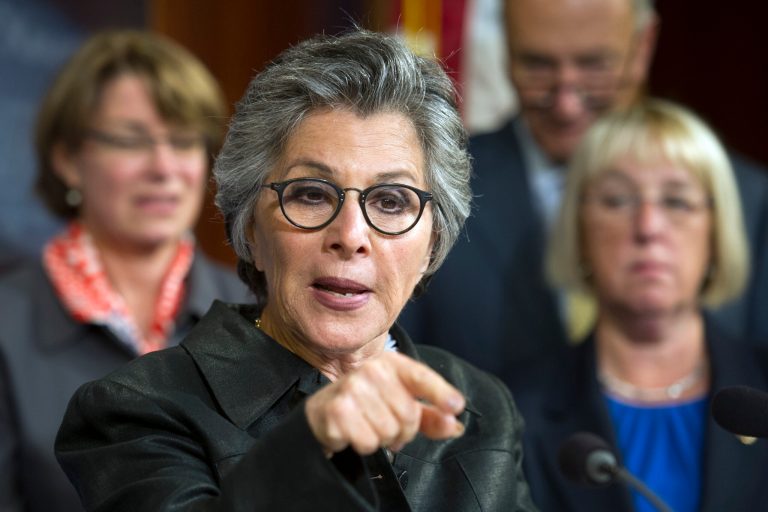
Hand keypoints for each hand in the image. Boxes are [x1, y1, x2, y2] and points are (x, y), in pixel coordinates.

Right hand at [305, 351, 464, 455]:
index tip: (456, 405)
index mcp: (390, 363)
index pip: (421, 376)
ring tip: (367, 426)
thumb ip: (430, 415)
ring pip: (389, 431)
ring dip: (381, 439)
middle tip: (386, 425)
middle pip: (408, 415)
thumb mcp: (399, 403)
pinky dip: (363, 444)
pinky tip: (352, 432)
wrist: (321, 412)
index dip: (440, 392)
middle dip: (402, 430)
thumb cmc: (365, 405)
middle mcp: (371, 370)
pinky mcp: (337, 411)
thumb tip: (454, 425)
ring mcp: (351, 388)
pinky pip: (368, 442)